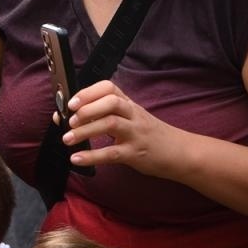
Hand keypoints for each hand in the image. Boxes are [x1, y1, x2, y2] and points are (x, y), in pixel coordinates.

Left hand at [64, 80, 180, 176]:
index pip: (109, 88)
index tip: (72, 102)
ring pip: (111, 124)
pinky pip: (113, 153)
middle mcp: (132, 115)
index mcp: (128, 104)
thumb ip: (104, 114)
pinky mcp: (136, 153)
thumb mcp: (130, 118)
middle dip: (87, 109)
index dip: (89, 92)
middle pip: (111, 102)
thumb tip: (69, 116)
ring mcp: (136, 134)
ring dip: (86, 131)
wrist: (180, 153)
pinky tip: (77, 158)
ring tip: (68, 138)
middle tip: (70, 120)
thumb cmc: (148, 134)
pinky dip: (92, 156)